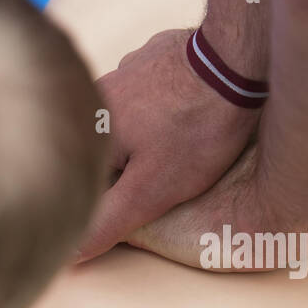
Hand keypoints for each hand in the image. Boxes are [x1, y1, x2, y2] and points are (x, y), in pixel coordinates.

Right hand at [77, 28, 259, 262]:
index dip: (121, 196)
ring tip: (187, 141)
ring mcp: (127, 68)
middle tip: (178, 166)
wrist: (236, 61)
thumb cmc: (195, 129)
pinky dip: (168, 107)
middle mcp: (98, 92)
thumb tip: (70, 252)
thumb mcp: (150, 190)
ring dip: (152, 137)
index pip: (88, 180)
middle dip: (137, 166)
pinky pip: (154, 92)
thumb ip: (108, 221)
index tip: (153, 192)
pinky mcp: (156, 55)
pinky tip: (192, 113)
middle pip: (109, 149)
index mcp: (88, 128)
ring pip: (131, 121)